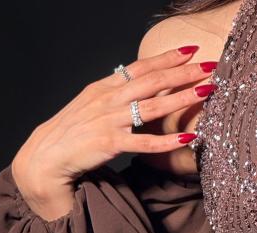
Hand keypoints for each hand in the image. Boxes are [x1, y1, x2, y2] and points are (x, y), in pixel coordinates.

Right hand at [11, 45, 216, 217]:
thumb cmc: (71, 134)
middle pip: (152, 81)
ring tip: (206, 91)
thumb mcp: (91, 107)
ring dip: (182, 97)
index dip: (166, 58)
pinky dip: (167, 141)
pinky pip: (144, 143)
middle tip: (210, 66)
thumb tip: (137, 90)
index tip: (191, 51)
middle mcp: (108, 99)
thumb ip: (114, 97)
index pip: (140, 67)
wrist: (46, 156)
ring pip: (152, 106)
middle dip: (183, 72)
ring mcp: (109, 121)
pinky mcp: (109, 144)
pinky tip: (187, 139)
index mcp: (104, 88)